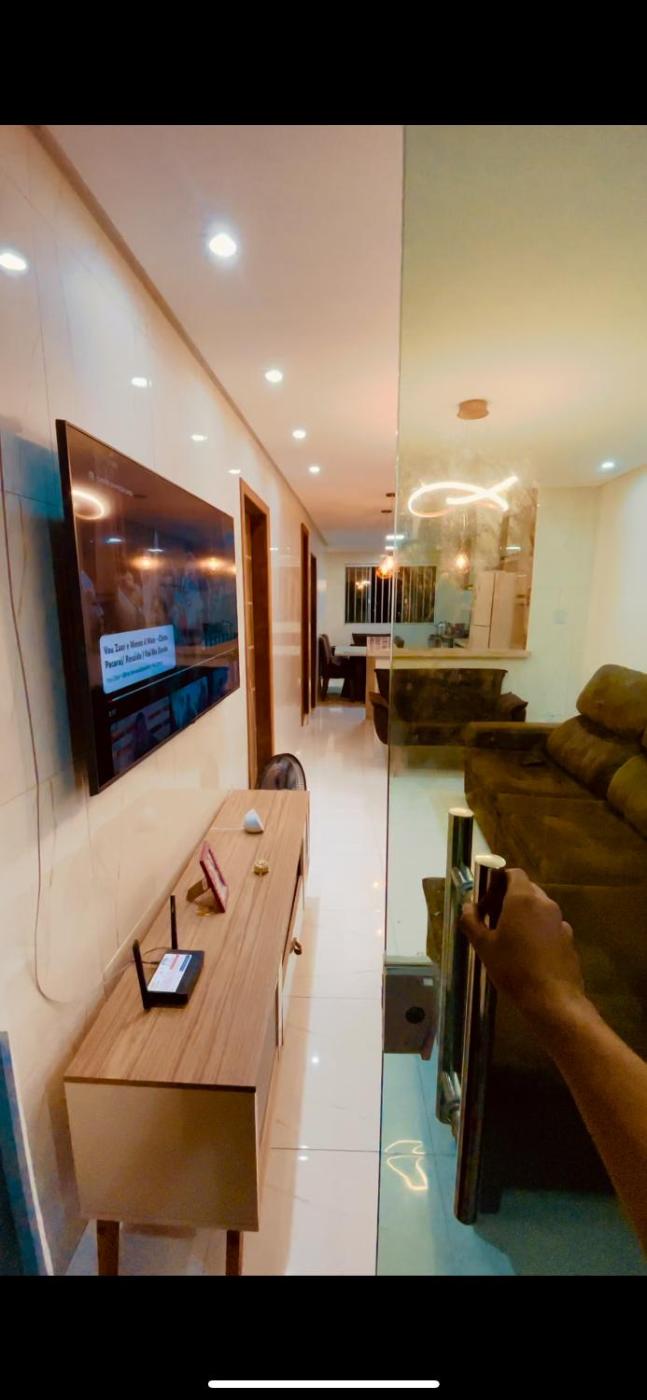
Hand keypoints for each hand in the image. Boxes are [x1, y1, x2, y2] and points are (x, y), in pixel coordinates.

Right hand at [459, 868, 588, 1037]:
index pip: (513, 874)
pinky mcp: (568, 939)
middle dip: (509, 899)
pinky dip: (538, 931)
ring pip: (539, 909)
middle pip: (526, 890)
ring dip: (524, 916)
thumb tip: (467, 907)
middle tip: (493, 920)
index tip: (486, 900)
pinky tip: (529, 954)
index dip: (498, 882)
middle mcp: (545, 904)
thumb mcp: (484, 946)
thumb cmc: (513, 968)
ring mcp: (560, 921)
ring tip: (509, 939)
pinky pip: (549, 926)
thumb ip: (472, 922)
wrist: (552, 999)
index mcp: (523, 899)